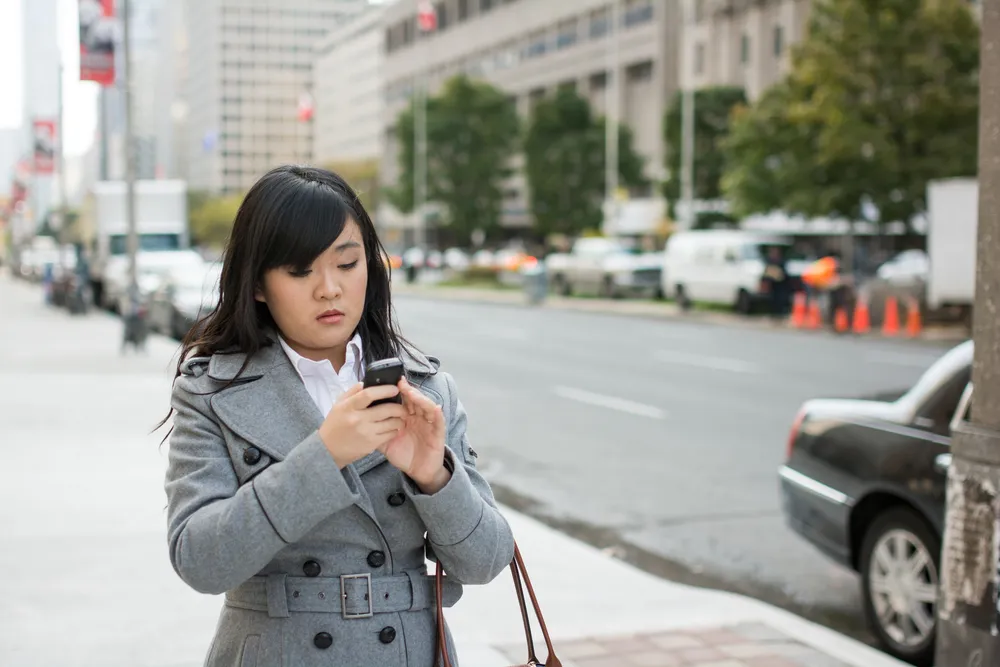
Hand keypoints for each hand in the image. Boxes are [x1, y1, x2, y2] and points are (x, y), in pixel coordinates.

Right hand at [318, 383, 407, 468]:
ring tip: (399, 417)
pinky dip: (394, 430)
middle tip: (402, 405)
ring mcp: (365, 432)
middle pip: (386, 409)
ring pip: (391, 423)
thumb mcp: (338, 405)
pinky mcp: (371, 444)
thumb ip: (352, 392)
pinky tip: (393, 427)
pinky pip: (389, 434)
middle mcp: (358, 419)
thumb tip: (365, 383)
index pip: (369, 394)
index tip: (394, 388)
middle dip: (398, 406)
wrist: (328, 450)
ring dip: (399, 419)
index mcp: (349, 407)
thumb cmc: (334, 425)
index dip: (385, 390)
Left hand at [382, 378, 449, 493]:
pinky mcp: (438, 433)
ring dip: (420, 398)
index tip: (388, 382)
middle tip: (399, 383)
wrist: (418, 471)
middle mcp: (418, 417)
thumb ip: (377, 430)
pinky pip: (439, 421)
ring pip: (426, 406)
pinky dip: (438, 414)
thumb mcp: (386, 442)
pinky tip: (435, 408)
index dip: (397, 391)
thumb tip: (361, 420)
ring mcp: (429, 424)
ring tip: (412, 393)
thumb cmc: (404, 455)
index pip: (403, 400)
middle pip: (415, 400)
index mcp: (406, 417)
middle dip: (408, 391)